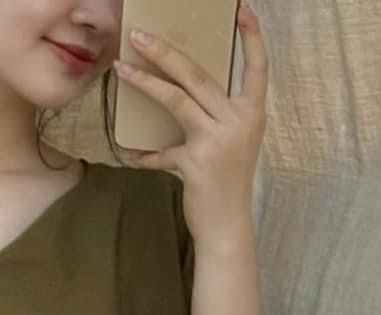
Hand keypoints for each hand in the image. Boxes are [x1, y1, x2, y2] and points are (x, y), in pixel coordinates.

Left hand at [114, 1, 268, 249]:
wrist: (227, 226)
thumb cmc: (227, 182)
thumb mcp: (234, 142)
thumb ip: (218, 115)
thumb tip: (185, 88)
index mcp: (252, 114)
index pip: (258, 67)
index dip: (252, 37)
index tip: (243, 9)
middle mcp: (238, 123)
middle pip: (199, 75)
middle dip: (167, 52)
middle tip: (140, 35)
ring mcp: (217, 142)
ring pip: (177, 99)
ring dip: (147, 81)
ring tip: (122, 68)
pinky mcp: (196, 163)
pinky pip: (163, 151)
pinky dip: (146, 154)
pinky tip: (131, 154)